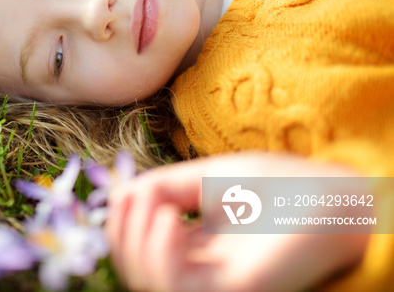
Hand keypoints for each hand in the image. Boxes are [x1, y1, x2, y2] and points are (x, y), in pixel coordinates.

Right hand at [105, 152, 370, 291]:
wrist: (338, 193)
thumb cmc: (284, 184)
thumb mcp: (210, 177)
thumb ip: (165, 186)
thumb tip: (123, 194)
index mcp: (195, 248)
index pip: (139, 247)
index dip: (120, 221)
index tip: (121, 190)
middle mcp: (201, 272)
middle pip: (136, 268)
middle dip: (122, 232)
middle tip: (130, 196)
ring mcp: (216, 285)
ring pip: (148, 282)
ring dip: (134, 241)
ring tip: (152, 205)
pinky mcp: (235, 290)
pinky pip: (174, 287)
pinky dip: (158, 253)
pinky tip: (166, 218)